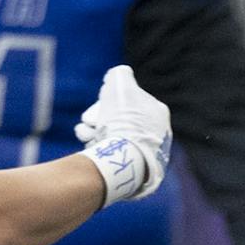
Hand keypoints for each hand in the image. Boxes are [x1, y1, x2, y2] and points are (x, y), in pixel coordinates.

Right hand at [76, 65, 171, 204]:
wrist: (126, 156)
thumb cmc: (124, 119)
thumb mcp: (120, 84)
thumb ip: (120, 75)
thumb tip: (119, 75)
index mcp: (157, 112)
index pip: (126, 100)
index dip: (107, 100)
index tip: (102, 103)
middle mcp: (156, 133)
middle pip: (115, 119)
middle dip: (95, 118)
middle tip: (90, 122)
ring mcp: (146, 152)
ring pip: (109, 136)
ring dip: (91, 132)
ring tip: (87, 135)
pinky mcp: (136, 169)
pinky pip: (111, 154)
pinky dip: (98, 148)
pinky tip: (93, 147)